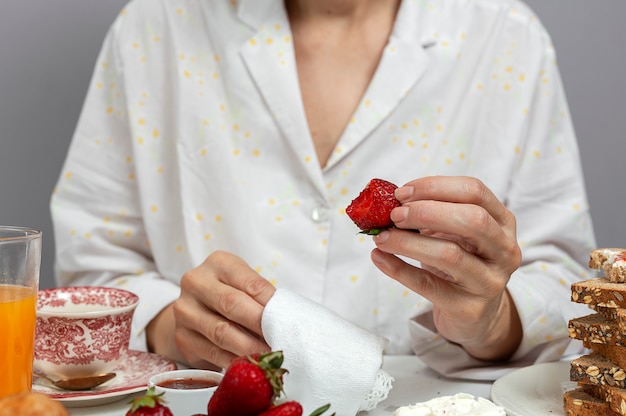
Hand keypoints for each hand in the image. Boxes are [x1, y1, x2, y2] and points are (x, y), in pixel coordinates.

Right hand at [147, 250, 275, 368]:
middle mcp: (196, 282)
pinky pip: (213, 353)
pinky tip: (251, 365)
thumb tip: (284, 321)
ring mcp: (185, 311)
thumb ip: (261, 297)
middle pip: (232, 305)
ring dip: (250, 348)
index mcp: (218, 263)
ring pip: (222, 333)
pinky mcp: (182, 338)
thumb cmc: (229, 293)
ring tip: (270, 356)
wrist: (192, 309)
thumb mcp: (244, 284)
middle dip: (260, 326)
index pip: (251, 283)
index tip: (288, 322)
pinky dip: (235, 361)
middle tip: (281, 341)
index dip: (271, 305)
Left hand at [370, 176, 522, 360]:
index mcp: (502, 222)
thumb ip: (430, 215)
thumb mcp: (454, 234)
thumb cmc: (461, 263)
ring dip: (408, 242)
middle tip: (394, 215)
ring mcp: (490, 281)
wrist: (475, 314)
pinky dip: (399, 269)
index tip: (402, 193)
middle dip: (427, 212)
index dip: (435, 187)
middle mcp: (504, 250)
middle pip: (472, 220)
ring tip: (381, 237)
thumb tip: (388, 203)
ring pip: (450, 255)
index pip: (474, 191)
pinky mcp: (469, 308)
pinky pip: (428, 285)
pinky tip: (380, 258)